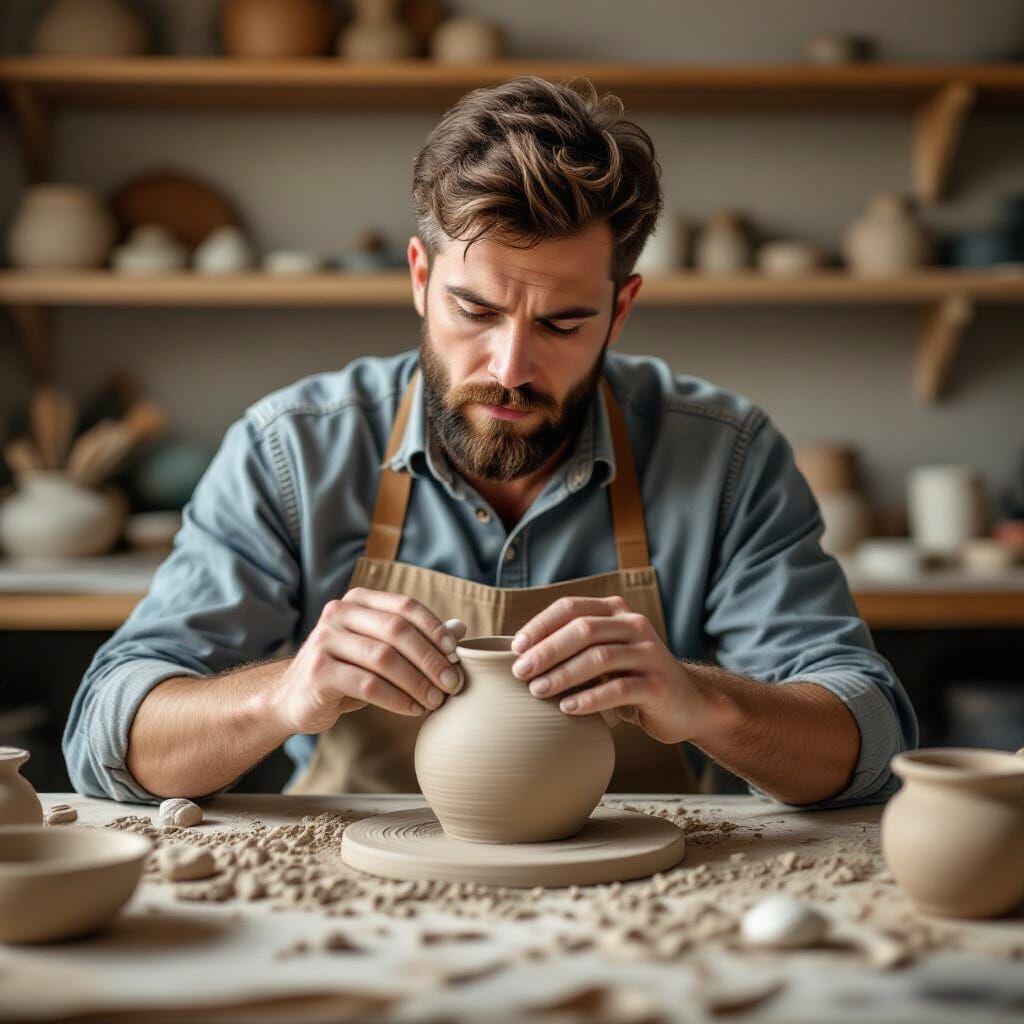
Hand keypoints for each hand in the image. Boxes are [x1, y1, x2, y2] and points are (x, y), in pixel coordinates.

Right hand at [269, 588, 460, 733]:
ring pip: (384, 658)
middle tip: (453, 683)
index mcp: (358, 600)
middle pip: (397, 630)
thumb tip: (460, 629)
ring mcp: (325, 640)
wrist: (292, 699)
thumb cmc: (346, 671)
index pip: (405, 606)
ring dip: (417, 682)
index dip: (435, 628)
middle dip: (431, 659)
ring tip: (436, 701)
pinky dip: (397, 698)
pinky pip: (368, 685)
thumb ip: (416, 638)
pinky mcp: (319, 672)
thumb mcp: (380, 650)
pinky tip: (413, 709)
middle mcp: (339, 613)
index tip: (456, 654)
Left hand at [510, 595, 703, 743]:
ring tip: (538, 691)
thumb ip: (575, 648)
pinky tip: (568, 708)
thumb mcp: (604, 655)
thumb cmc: (631, 678)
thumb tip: (519, 655)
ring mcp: (649, 653)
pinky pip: (619, 689)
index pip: (572, 607)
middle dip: (547, 650)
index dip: (541, 625)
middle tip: (520, 672)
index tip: (515, 648)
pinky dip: (590, 698)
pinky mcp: (658, 684)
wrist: (687, 703)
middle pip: (583, 629)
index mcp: (616, 611)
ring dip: (563, 674)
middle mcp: (635, 625)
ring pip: (600, 657)